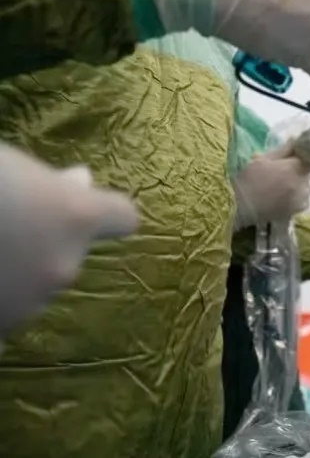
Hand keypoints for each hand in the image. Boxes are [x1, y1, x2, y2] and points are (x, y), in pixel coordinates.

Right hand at [0, 144, 137, 337]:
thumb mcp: (11, 167)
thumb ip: (48, 183)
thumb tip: (80, 182)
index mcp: (75, 216)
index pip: (121, 216)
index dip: (104, 212)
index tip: (86, 207)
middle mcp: (63, 264)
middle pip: (68, 254)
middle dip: (42, 243)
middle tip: (1, 223)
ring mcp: (28, 302)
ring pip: (33, 288)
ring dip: (13, 275)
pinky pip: (5, 317)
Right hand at [233, 141, 309, 229]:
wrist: (240, 207)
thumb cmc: (249, 179)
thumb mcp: (262, 159)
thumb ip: (283, 150)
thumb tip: (295, 140)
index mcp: (293, 168)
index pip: (309, 159)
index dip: (301, 158)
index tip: (292, 158)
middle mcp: (301, 184)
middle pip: (308, 173)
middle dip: (299, 170)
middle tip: (284, 171)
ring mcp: (301, 199)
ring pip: (307, 187)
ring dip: (300, 184)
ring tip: (283, 185)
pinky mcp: (297, 211)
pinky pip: (304, 200)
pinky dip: (298, 197)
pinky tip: (285, 197)